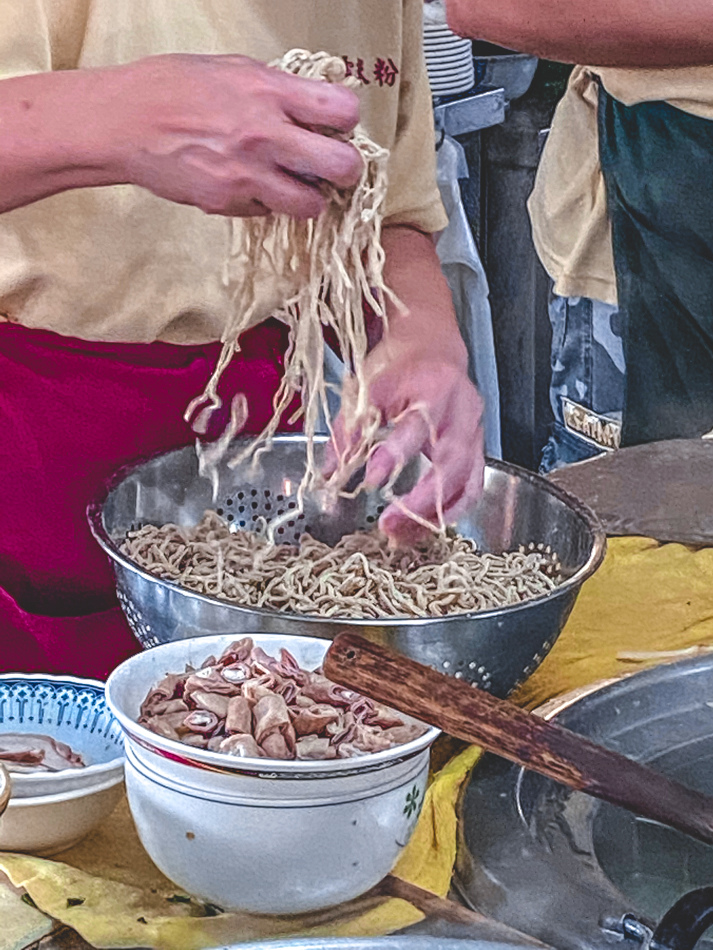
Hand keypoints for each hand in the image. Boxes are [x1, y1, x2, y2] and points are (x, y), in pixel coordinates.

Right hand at [107, 54, 362, 217]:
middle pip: (342, 166)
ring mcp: (249, 175)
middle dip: (346, 170)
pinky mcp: (229, 203)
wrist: (125, 122)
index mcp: (271, 92)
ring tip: (293, 183)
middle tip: (334, 168)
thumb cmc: (175, 88)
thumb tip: (315, 106)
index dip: (347, 121)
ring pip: (311, 205)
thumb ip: (279, 89)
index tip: (336, 125)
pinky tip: (249, 185)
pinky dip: (266, 203)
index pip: (343, 110)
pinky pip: (268, 212)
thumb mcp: (234, 70)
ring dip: (309, 197)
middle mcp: (266, 135)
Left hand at [327, 339, 485, 545]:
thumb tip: (330, 474)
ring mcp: (475, 432)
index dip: (396, 454)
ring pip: (466, 482)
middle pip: (452, 462)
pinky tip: (424, 527)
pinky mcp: (479, 450)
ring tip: (401, 535)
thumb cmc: (399, 364)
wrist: (433, 346)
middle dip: (421, 499)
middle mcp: (462, 410)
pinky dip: (450, 512)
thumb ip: (350, 428)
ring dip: (434, 514)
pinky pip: (472, 488)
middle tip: (388, 523)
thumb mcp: (367, 386)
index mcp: (434, 386)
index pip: (417, 425)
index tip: (370, 479)